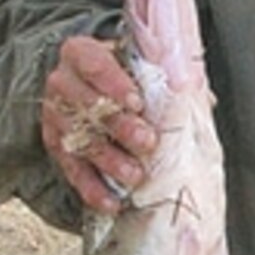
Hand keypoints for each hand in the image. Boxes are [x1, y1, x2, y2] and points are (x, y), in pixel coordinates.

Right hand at [42, 32, 154, 211]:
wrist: (88, 83)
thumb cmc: (123, 73)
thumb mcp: (140, 65)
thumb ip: (165, 75)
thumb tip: (199, 94)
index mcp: (81, 52)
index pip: (94, 64)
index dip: (115, 84)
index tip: (138, 103)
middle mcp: (62, 82)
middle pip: (87, 105)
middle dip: (119, 126)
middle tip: (147, 142)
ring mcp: (56, 115)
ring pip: (79, 140)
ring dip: (109, 160)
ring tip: (135, 176)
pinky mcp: (55, 145)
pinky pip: (72, 170)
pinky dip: (92, 188)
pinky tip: (112, 202)